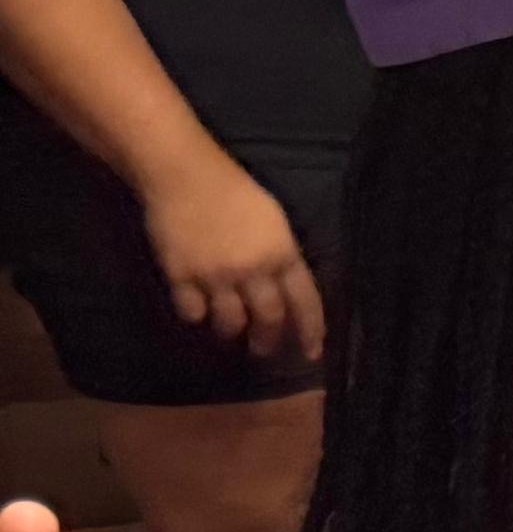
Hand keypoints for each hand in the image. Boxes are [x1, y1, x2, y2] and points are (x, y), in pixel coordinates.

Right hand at [136, 146, 319, 360]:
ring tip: (231, 332)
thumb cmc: (234, 192)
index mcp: (283, 254)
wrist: (184, 176)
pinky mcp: (181, 277)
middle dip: (268, 340)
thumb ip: (282, 256)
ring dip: (232, 332)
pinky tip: (198, 312)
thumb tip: (287, 288)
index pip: (306, 302)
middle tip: (264, 349)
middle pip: (269, 319)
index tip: (312, 354)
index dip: (311, 331)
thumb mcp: (274, 222)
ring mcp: (216, 276)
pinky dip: (196, 316)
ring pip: (230, 323)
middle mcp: (253, 270)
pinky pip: (192, 313)